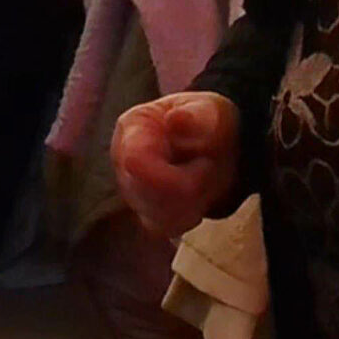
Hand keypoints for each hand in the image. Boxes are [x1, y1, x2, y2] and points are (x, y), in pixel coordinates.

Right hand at [111, 92, 239, 238]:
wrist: (216, 143)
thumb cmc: (208, 122)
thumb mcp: (211, 111)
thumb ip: (197, 117)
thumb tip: (177, 119)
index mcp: (132, 128)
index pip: (134, 161)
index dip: (169, 173)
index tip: (206, 164)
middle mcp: (122, 161)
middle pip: (145, 194)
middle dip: (188, 186)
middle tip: (210, 166)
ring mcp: (130, 189)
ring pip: (155, 214)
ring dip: (191, 202)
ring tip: (204, 179)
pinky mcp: (144, 212)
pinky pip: (164, 227)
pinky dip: (188, 216)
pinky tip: (198, 198)